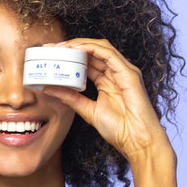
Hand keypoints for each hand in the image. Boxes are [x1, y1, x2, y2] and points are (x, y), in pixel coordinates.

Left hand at [43, 38, 170, 163]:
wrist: (137, 141)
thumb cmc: (120, 129)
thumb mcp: (87, 110)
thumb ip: (70, 98)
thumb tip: (49, 89)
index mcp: (107, 80)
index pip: (87, 60)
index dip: (69, 55)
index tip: (51, 54)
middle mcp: (115, 72)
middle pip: (92, 51)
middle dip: (70, 46)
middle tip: (50, 47)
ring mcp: (124, 71)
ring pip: (100, 48)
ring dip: (79, 44)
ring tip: (60, 46)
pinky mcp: (129, 73)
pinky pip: (109, 54)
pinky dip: (92, 48)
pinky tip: (76, 48)